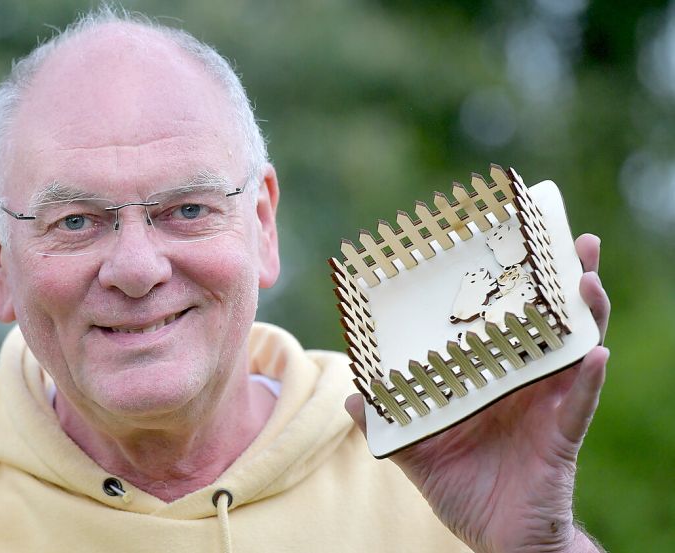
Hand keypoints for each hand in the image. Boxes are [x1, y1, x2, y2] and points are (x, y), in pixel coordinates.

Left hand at [346, 234, 609, 552]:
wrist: (498, 540)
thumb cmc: (464, 490)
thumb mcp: (417, 453)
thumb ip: (388, 424)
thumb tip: (350, 398)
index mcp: (491, 380)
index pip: (502, 325)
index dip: (508, 289)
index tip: (505, 245)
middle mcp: (524, 385)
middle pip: (547, 324)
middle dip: (559, 282)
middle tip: (566, 240)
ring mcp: (548, 406)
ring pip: (574, 351)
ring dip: (582, 314)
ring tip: (584, 278)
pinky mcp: (561, 436)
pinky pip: (579, 403)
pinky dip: (588, 379)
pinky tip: (595, 354)